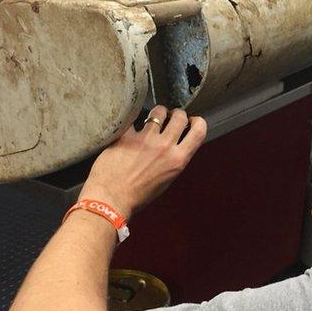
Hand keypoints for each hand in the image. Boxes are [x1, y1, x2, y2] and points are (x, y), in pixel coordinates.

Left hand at [78, 105, 207, 218]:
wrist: (112, 199)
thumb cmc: (138, 195)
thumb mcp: (166, 180)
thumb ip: (173, 161)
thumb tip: (174, 146)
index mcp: (178, 160)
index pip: (199, 131)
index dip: (197, 121)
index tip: (191, 121)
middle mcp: (165, 146)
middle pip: (180, 116)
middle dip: (176, 114)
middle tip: (169, 118)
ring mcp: (146, 139)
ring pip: (158, 112)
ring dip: (157, 113)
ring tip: (151, 118)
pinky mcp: (127, 135)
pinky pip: (133, 118)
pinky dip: (132, 119)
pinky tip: (130, 125)